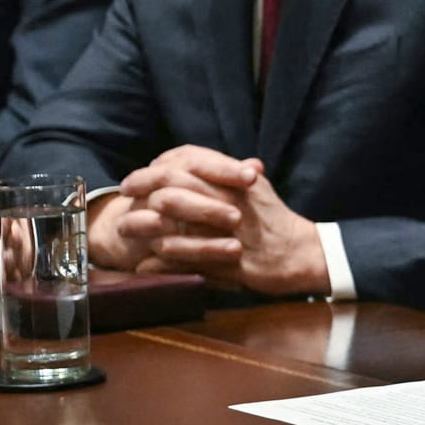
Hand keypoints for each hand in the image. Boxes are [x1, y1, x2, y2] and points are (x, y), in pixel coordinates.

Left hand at [100, 146, 328, 297]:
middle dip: (142, 194)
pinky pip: (185, 264)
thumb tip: (187, 160)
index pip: (187, 162)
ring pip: (174, 229)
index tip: (134, 178)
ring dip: (146, 232)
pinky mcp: (228, 265)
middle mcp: (230, 203)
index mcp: (235, 182)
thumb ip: (223, 173)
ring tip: (125, 231)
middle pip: (173, 192)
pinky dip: (161, 265)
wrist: (301, 253)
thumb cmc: (273, 220)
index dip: (155, 169)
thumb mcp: (253, 187)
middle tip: (123, 198)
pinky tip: (144, 264)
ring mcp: (227, 235)